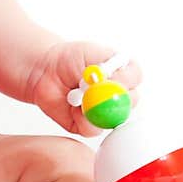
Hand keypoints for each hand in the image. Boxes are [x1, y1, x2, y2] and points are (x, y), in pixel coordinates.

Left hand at [26, 41, 141, 136]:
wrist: (47, 70)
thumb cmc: (69, 59)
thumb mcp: (89, 52)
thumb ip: (105, 63)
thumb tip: (112, 80)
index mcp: (123, 72)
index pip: (135, 78)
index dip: (124, 79)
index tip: (108, 76)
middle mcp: (119, 94)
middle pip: (131, 101)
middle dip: (111, 95)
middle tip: (90, 87)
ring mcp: (107, 111)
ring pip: (113, 117)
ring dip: (93, 105)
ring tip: (76, 92)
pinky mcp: (91, 125)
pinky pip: (93, 128)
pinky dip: (81, 117)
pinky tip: (72, 105)